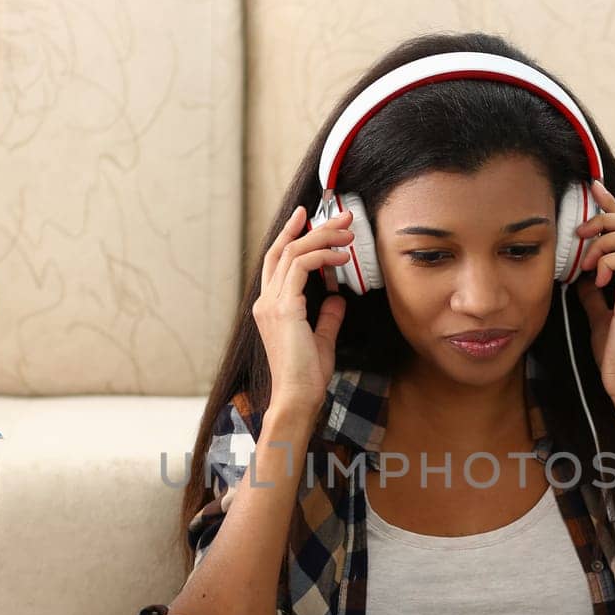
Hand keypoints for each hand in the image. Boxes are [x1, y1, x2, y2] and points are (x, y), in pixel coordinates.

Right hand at [255, 204, 353, 412]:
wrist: (297, 398)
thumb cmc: (306, 377)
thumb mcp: (321, 340)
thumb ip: (327, 317)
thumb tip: (337, 299)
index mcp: (270, 307)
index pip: (277, 260)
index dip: (291, 234)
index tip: (308, 217)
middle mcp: (266, 301)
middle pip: (284, 249)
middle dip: (313, 227)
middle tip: (341, 216)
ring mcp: (271, 303)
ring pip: (293, 252)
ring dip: (323, 238)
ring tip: (348, 234)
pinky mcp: (284, 308)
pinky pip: (300, 266)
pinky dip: (322, 255)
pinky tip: (341, 257)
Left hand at [571, 179, 614, 404]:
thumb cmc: (614, 352)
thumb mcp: (598, 313)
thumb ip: (592, 291)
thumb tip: (579, 274)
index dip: (612, 205)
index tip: (594, 188)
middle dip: (604, 219)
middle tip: (580, 234)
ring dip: (602, 242)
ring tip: (586, 266)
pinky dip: (606, 261)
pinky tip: (596, 281)